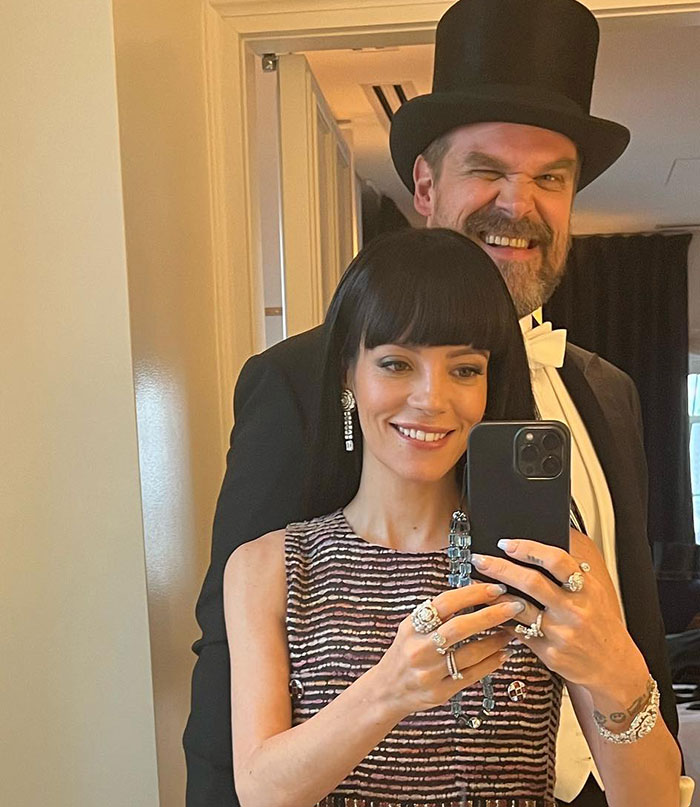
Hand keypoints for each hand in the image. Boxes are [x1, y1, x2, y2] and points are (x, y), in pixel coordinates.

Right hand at [374, 583, 521, 718]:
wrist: (387, 690)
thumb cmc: (406, 651)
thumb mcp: (412, 627)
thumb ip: (437, 613)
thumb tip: (475, 593)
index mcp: (411, 626)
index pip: (445, 603)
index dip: (473, 594)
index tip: (496, 588)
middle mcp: (418, 649)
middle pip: (460, 628)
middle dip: (491, 615)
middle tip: (514, 606)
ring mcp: (429, 673)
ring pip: (470, 654)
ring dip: (496, 640)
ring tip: (512, 630)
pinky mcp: (440, 693)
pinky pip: (472, 676)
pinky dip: (491, 663)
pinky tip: (503, 653)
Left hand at [470, 530, 647, 695]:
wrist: (613, 667)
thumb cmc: (601, 625)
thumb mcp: (595, 593)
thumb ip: (572, 573)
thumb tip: (542, 548)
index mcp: (585, 590)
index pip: (557, 561)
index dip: (529, 549)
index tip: (506, 543)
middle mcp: (573, 610)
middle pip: (532, 583)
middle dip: (500, 568)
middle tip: (480, 559)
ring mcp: (561, 633)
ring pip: (519, 608)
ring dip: (493, 594)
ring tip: (475, 583)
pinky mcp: (549, 653)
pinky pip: (518, 631)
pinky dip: (501, 619)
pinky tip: (488, 610)